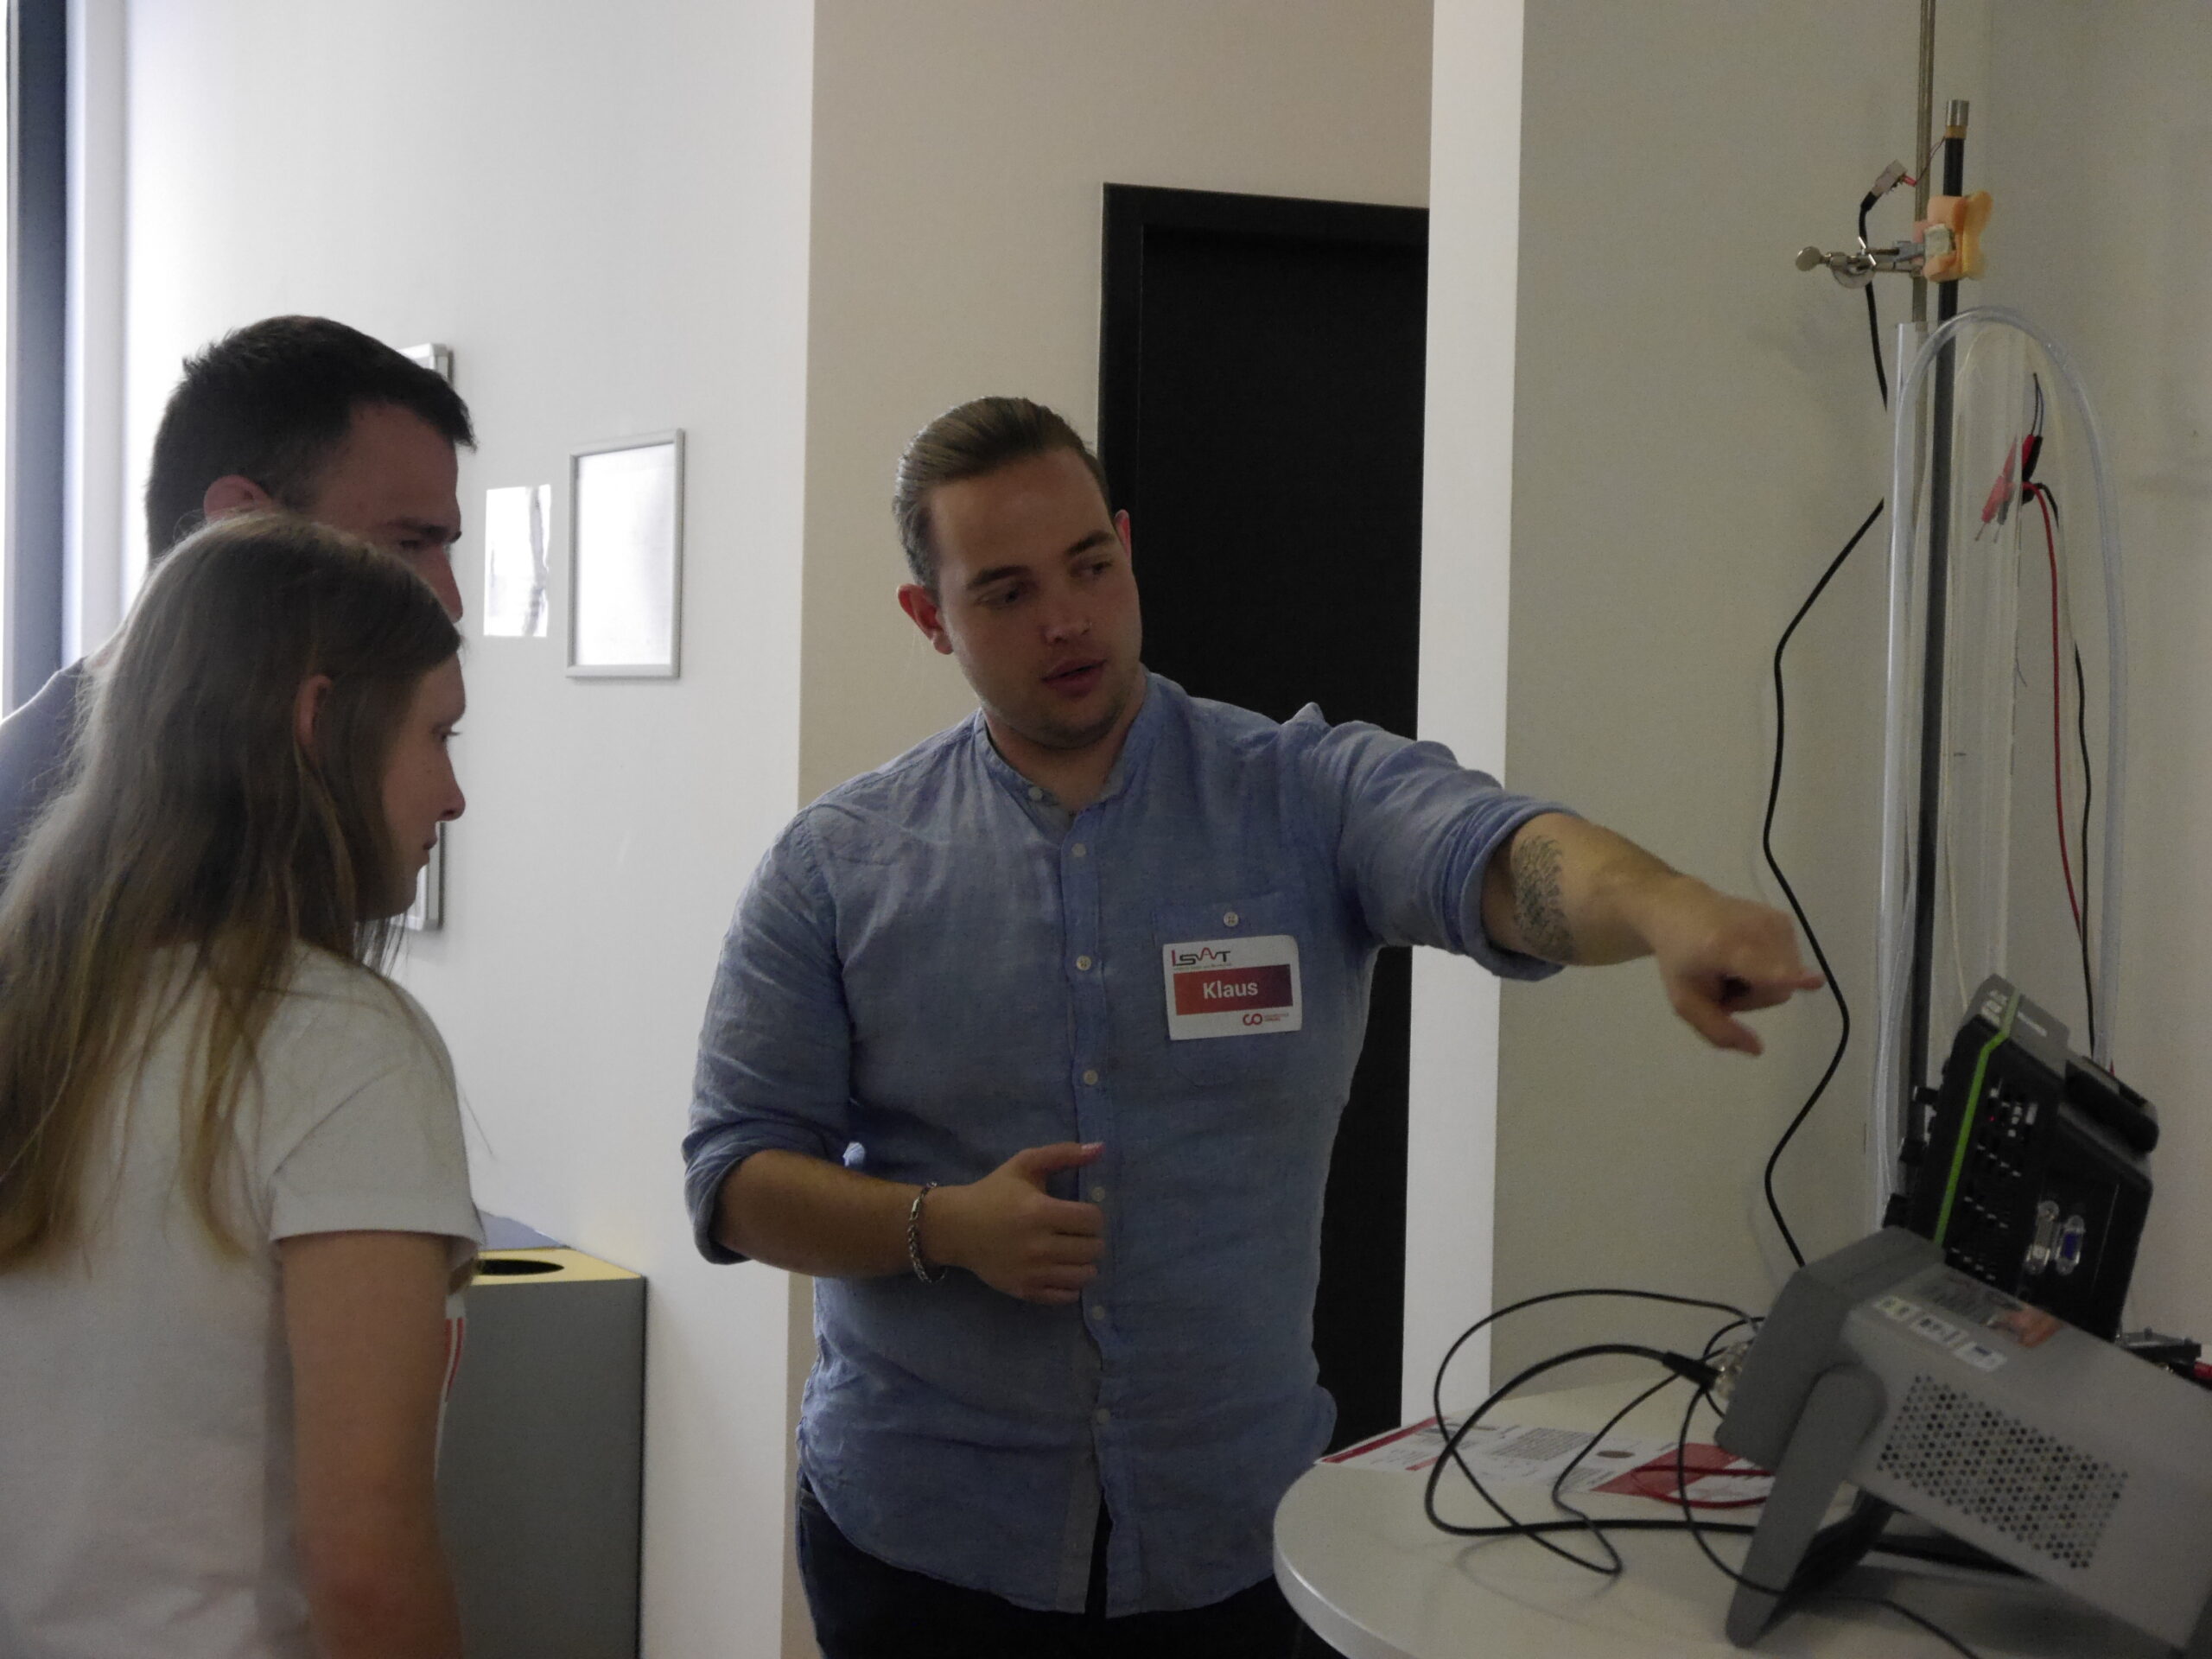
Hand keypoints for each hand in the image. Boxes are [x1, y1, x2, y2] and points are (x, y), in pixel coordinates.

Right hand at [921, 1142, 1104, 1304]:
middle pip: (1093, 1249)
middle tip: (1077, 1233)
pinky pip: (1067, 1296)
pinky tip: (1061, 1270)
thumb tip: (1101, 1148)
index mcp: (1039, 1211)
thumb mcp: (1025, 1164)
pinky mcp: (1025, 1291)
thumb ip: (1064, 1154)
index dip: (1093, 1216)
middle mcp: (1037, 1245)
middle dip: (1091, 1239)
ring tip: (1072, 1252)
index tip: (1080, 1214)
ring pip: (1084, 1275)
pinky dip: (1071, 1284)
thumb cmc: (994, 1193)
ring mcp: (1031, 1272)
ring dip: (1085, 1262)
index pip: (1093, 1220)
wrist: (955, 1227)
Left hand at [1636, 877, 1823, 1055]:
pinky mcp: (1784, 920)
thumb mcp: (1686, 1002)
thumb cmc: (1679, 959)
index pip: (1763, 968)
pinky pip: (1790, 963)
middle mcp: (1755, 929)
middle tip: (1723, 983)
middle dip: (1754, 997)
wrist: (1680, 910)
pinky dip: (1770, 966)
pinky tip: (1746, 954)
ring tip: (1733, 966)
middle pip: (1778, 990)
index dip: (1789, 977)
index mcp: (1724, 948)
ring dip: (1762, 983)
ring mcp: (1774, 921)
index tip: (1816, 981)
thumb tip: (1758, 1050)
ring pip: (1788, 979)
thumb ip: (1718, 1031)